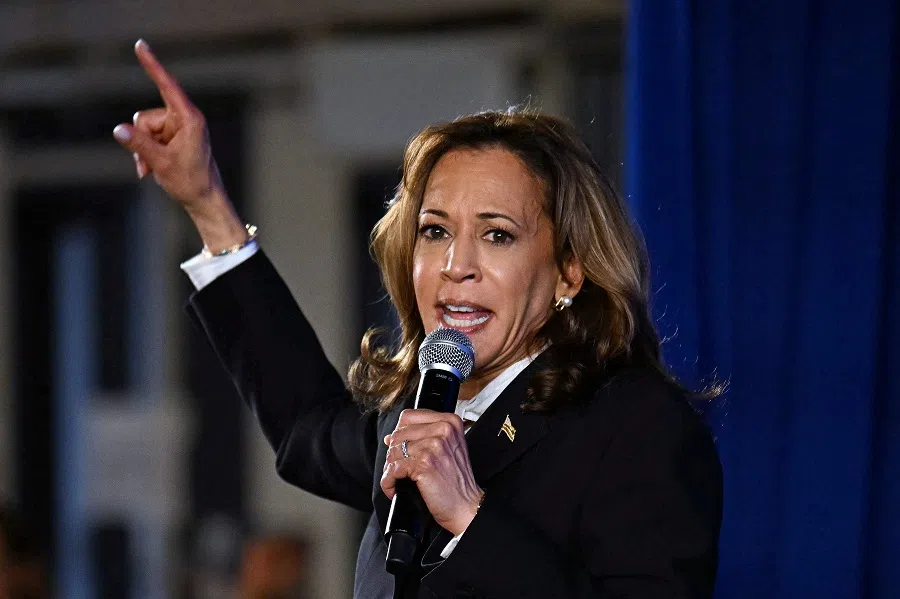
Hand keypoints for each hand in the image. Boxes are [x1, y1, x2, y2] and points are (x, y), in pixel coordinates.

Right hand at [112, 39, 246, 251]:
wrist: (204, 199)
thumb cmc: (190, 181)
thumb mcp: (160, 162)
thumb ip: (139, 144)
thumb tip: (119, 129)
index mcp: (188, 119)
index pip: (166, 86)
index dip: (152, 65)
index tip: (140, 45)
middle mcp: (184, 119)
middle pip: (145, 118)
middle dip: (141, 140)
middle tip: (149, 164)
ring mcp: (178, 129)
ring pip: (144, 129)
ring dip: (143, 150)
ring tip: (152, 169)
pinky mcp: (173, 138)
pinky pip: (148, 138)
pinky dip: (146, 154)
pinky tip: (151, 170)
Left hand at [382, 409, 483, 535]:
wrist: (467, 506)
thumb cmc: (456, 481)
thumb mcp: (447, 449)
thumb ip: (423, 437)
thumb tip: (390, 437)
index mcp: (449, 422)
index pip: (409, 416)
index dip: (399, 433)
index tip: (399, 447)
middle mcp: (443, 430)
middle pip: (398, 434)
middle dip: (392, 454)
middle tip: (398, 470)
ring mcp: (434, 446)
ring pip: (393, 451)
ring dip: (390, 469)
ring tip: (397, 480)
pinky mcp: (424, 464)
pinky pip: (393, 469)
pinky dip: (388, 482)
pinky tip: (394, 488)